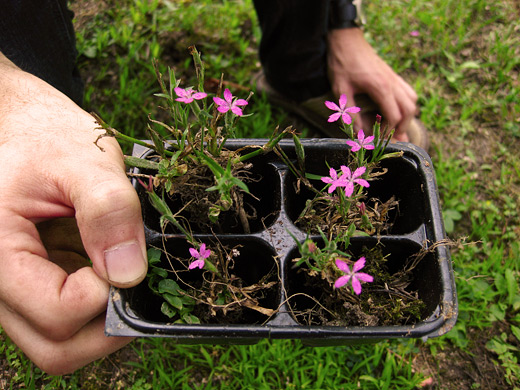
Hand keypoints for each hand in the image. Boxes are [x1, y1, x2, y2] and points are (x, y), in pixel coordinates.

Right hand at [0, 54, 147, 374]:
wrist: (24, 127)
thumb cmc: (45, 135)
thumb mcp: (83, 159)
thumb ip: (108, 211)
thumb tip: (130, 274)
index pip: (56, 313)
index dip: (104, 295)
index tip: (126, 259)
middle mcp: (0, 284)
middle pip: (56, 347)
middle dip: (108, 326)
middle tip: (136, 283)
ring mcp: (17, 289)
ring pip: (61, 341)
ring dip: (104, 318)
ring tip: (124, 270)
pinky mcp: (36, 284)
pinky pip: (67, 318)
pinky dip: (98, 305)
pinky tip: (111, 267)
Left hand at [327, 28, 417, 140]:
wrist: (346, 40)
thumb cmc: (342, 64)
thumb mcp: (341, 90)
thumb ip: (350, 112)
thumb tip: (358, 131)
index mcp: (380, 87)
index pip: (394, 116)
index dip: (390, 131)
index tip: (382, 139)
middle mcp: (392, 82)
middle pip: (408, 110)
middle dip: (403, 126)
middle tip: (394, 138)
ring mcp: (394, 77)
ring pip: (412, 100)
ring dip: (407, 115)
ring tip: (397, 126)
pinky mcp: (392, 74)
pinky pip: (408, 91)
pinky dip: (406, 103)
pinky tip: (397, 109)